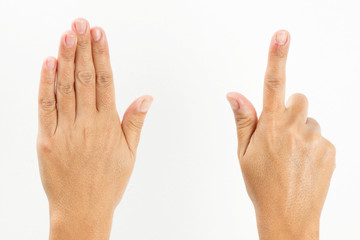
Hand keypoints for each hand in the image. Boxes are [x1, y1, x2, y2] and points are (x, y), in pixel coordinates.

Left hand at [37, 18, 152, 239]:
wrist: (82, 209)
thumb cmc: (108, 182)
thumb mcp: (129, 154)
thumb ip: (134, 122)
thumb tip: (146, 97)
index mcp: (108, 126)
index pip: (106, 82)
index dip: (102, 55)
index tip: (100, 34)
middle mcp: (87, 124)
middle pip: (86, 79)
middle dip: (83, 48)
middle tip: (82, 24)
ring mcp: (65, 131)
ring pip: (66, 88)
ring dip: (66, 59)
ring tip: (68, 34)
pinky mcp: (46, 139)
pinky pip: (45, 107)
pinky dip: (46, 84)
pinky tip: (49, 63)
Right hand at [227, 30, 334, 239]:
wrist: (289, 217)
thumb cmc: (261, 186)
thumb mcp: (243, 153)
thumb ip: (243, 119)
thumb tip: (235, 94)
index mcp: (271, 128)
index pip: (272, 85)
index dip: (277, 57)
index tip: (282, 36)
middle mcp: (296, 130)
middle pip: (298, 99)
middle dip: (288, 109)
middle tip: (278, 134)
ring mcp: (316, 140)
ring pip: (310, 120)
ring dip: (300, 130)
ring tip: (290, 155)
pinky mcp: (331, 150)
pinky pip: (320, 137)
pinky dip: (311, 144)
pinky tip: (302, 163)